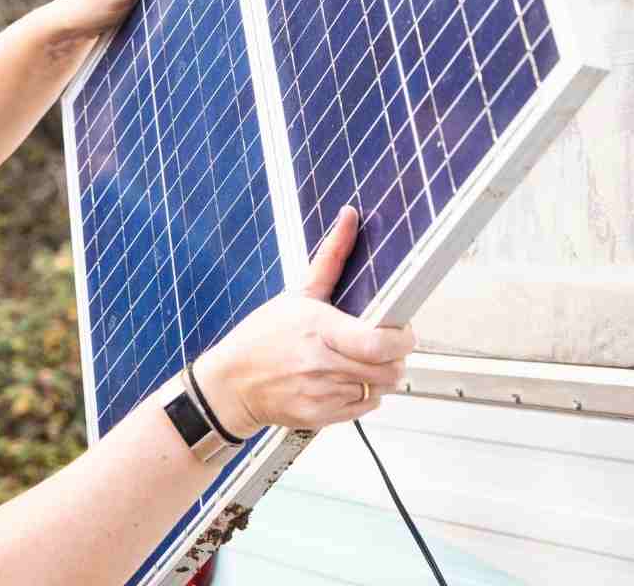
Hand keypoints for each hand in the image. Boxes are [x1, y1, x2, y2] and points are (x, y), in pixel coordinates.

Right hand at [193, 206, 415, 435]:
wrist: (230, 385)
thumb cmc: (261, 337)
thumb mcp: (297, 294)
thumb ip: (331, 256)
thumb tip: (349, 217)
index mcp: (321, 330)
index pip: (379, 343)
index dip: (402, 338)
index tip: (402, 329)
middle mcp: (324, 365)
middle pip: (389, 369)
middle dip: (395, 356)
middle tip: (383, 343)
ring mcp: (324, 395)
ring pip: (381, 389)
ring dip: (381, 375)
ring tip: (361, 360)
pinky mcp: (324, 417)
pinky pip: (366, 408)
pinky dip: (366, 394)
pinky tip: (346, 378)